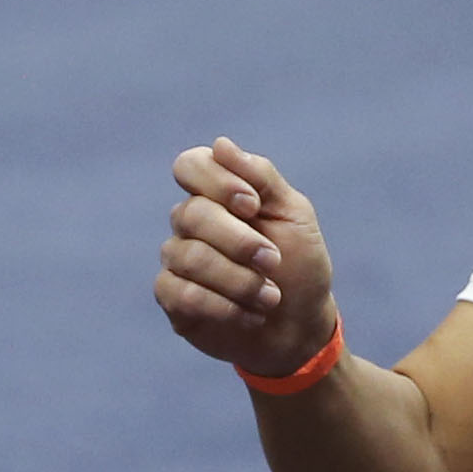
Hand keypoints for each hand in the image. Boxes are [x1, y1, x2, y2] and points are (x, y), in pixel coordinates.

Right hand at [158, 137, 340, 378]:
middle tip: (273, 262)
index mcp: (217, 194)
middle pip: (192, 214)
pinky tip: (251, 316)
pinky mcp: (172, 298)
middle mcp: (190, 223)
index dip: (217, 182)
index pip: (190, 166)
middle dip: (240, 241)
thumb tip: (220, 144)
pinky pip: (182, 294)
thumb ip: (261, 177)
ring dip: (239, 280)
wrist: (300, 327)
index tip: (253, 206)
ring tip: (270, 297)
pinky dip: (223, 307)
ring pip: (189, 257)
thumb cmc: (299, 265)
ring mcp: (177, 260)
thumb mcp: (294, 215)